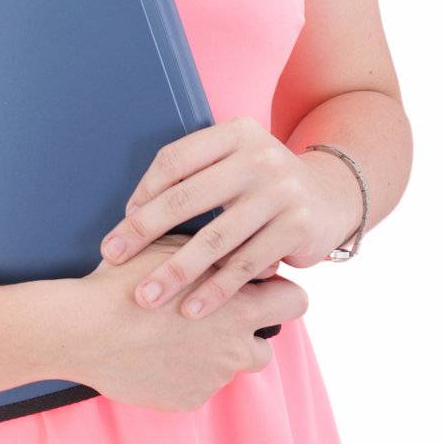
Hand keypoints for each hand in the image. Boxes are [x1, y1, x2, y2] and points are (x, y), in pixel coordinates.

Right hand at [73, 234, 309, 411]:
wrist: (85, 330)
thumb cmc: (127, 281)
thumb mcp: (175, 249)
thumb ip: (218, 253)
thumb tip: (247, 254)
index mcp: (239, 306)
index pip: (295, 301)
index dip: (282, 293)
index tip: (260, 287)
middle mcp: (235, 347)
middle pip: (267, 342)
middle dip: (247, 330)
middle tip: (214, 313)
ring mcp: (213, 378)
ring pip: (230, 364)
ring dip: (215, 350)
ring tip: (176, 331)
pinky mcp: (188, 399)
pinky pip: (199, 383)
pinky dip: (186, 369)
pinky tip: (157, 351)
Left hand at [98, 116, 355, 321]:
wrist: (331, 195)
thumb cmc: (261, 183)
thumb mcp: (235, 160)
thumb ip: (196, 174)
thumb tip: (134, 212)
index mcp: (234, 133)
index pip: (176, 159)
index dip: (145, 190)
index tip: (124, 220)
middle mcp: (258, 157)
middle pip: (188, 197)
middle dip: (144, 230)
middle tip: (112, 256)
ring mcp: (280, 193)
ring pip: (215, 238)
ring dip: (176, 271)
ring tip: (146, 296)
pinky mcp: (296, 228)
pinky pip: (246, 265)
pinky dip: (216, 291)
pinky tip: (191, 309)